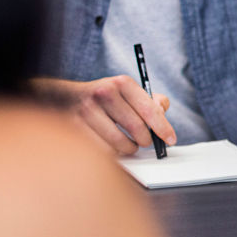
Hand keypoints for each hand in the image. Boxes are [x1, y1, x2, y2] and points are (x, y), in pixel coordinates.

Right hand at [36, 76, 174, 155]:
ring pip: (118, 142)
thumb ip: (151, 101)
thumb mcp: (129, 91)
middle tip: (146, 142)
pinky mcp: (74, 126)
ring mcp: (87, 110)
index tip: (171, 140)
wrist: (66, 97)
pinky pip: (101, 149)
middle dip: (146, 140)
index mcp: (122, 83)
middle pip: (136, 127)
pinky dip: (111, 153)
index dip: (163, 128)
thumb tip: (163, 113)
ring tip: (130, 145)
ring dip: (129, 148)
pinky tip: (112, 147)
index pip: (149, 109)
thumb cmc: (106, 98)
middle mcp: (105, 93)